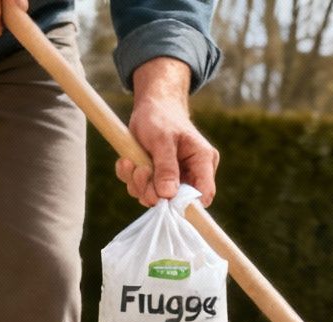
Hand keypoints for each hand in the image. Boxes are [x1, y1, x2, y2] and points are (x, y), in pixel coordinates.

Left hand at [119, 58, 218, 207]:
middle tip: (141, 171)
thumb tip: (167, 195)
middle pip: (176, 201)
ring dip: (138, 184)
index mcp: (203, 161)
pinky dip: (131, 178)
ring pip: (155, 198)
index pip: (204, 194)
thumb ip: (166, 167)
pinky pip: (142, 190)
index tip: (165, 200)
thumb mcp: (162, 139)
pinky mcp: (157, 179)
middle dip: (153, 191)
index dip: (187, 204)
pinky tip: (128, 161)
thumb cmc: (161, 117)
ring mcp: (173, 178)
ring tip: (132, 162)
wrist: (150, 106)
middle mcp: (191, 173)